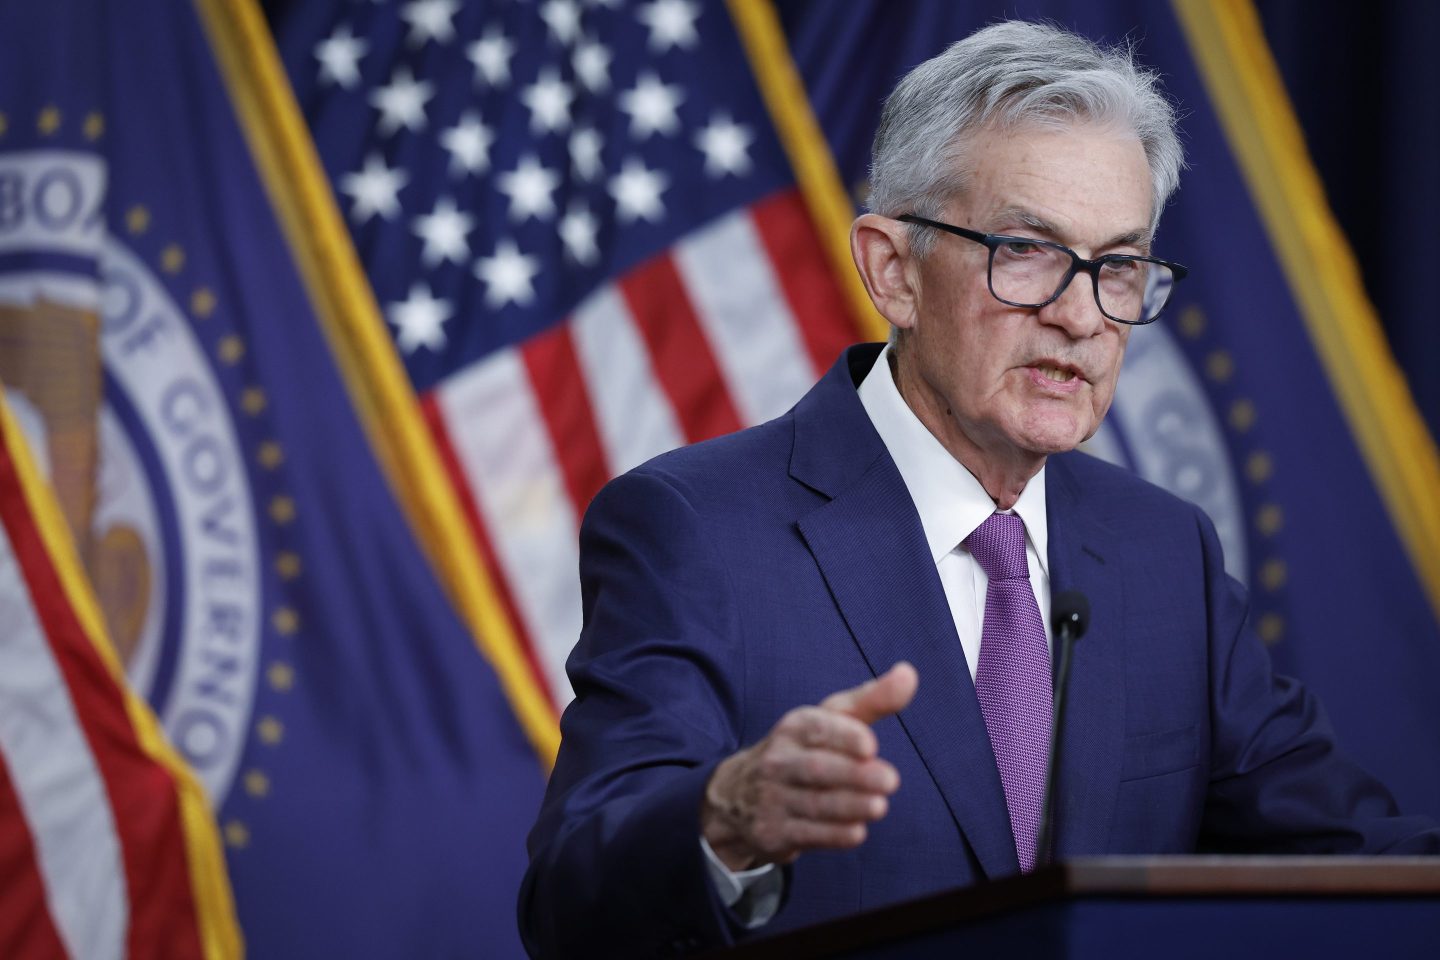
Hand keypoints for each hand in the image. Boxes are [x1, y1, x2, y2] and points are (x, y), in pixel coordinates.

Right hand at [700, 662, 918, 870]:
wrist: (739, 794)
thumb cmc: (803, 749)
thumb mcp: (830, 720)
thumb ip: (872, 700)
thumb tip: (909, 674)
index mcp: (794, 728)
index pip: (817, 728)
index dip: (844, 736)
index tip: (870, 745)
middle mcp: (778, 760)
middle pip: (816, 768)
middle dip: (854, 775)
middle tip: (891, 780)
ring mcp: (773, 798)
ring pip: (814, 804)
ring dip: (849, 806)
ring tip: (880, 806)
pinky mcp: (773, 832)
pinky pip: (807, 835)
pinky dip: (833, 835)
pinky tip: (857, 831)